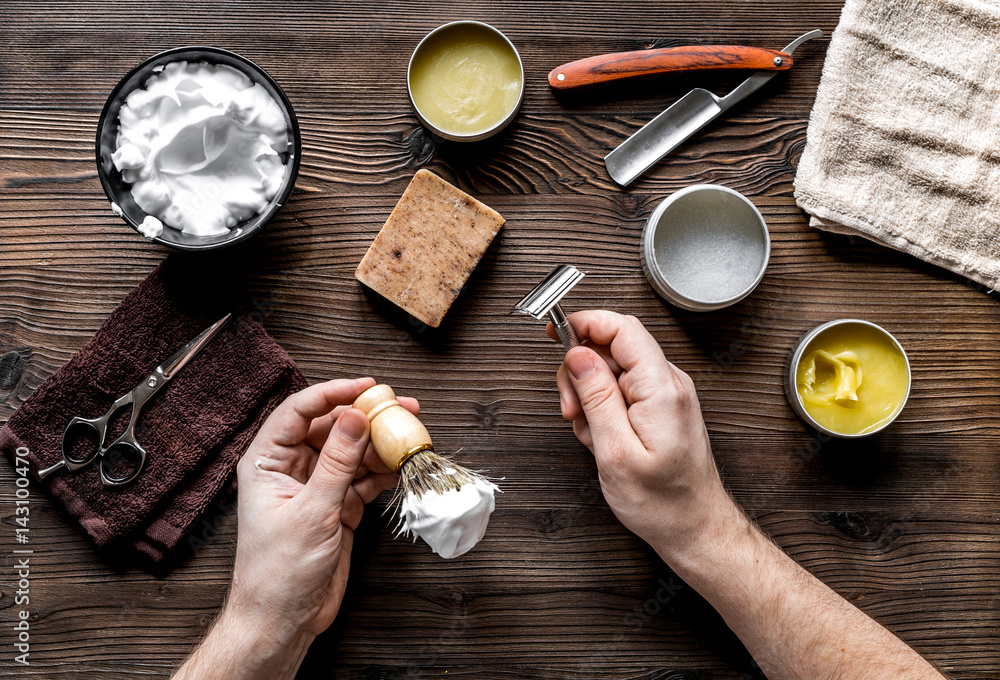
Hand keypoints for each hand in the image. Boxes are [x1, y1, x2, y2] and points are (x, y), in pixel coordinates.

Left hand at [229, 377, 414, 641]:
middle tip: (399, 408)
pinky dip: (381, 473)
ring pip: (351, 452)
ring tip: (407, 439)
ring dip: (379, 446)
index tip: (366, 387)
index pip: (300, 411)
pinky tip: (400, 467)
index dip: (333, 393)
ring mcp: (315, 487)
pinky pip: (362, 478)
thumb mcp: (311, 511)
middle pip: (331, 427)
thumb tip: (355, 418)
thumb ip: (337, 462)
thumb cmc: (278, 572)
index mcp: (267, 462)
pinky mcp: (336, 506)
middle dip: (365, 417)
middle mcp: (290, 469)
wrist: (284, 619)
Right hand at [549, 311, 738, 556]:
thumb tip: (578, 353)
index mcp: (661, 388)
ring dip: (589, 398)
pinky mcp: (660, 408)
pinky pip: (622, 392)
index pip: (621, 328)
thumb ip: (595, 397)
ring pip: (612, 371)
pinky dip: (603, 411)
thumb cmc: (662, 502)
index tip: (554, 332)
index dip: (584, 323)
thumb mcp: (615, 451)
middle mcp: (668, 384)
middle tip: (572, 411)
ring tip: (593, 436)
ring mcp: (665, 395)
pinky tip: (605, 440)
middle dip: (580, 373)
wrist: (695, 529)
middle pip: (612, 348)